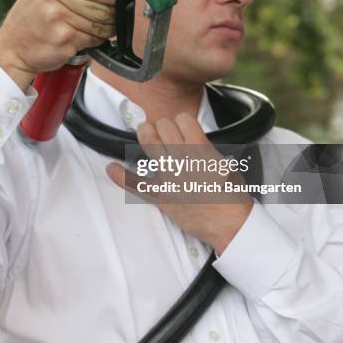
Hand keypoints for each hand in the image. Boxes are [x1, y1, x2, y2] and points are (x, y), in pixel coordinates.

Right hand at [0, 0, 117, 89]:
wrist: (12, 48)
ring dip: (106, 29)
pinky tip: (83, 38)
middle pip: (104, 4)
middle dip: (112, 14)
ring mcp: (58, 16)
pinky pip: (94, 38)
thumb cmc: (34, 19)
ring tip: (94, 29)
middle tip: (109, 18)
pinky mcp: (64, 37)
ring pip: (102, 22)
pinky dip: (96, 41)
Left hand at [107, 113, 253, 254]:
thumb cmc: (231, 196)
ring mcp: (169, 176)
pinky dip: (120, 177)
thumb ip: (207, 150)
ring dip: (146, 133)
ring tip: (145, 132)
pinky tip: (111, 168)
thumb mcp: (225, 162)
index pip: (183, 119)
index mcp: (201, 149)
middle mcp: (182, 158)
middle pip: (164, 126)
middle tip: (162, 129)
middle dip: (163, 125)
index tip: (181, 126)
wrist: (228, 223)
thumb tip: (195, 144)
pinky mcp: (160, 195)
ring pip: (149, 142)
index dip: (182, 121)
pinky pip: (135, 184)